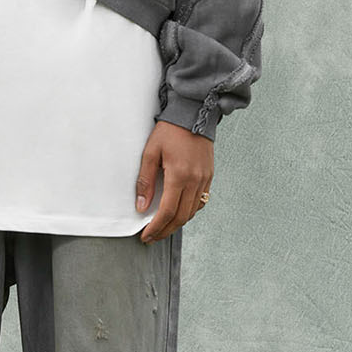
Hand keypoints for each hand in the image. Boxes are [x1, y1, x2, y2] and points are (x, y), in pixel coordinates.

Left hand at [135, 120, 213, 242]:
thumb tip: (142, 206)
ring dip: (177, 224)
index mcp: (179, 176)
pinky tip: (178, 212)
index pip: (167, 212)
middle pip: (181, 217)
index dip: (156, 228)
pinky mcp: (209, 176)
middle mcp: (195, 181)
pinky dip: (189, 211)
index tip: (146, 236)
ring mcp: (204, 179)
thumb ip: (145, 181)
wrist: (194, 114)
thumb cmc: (170, 131)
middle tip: (152, 237)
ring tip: (162, 228)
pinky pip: (200, 201)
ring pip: (192, 212)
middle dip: (165, 231)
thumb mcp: (150, 152)